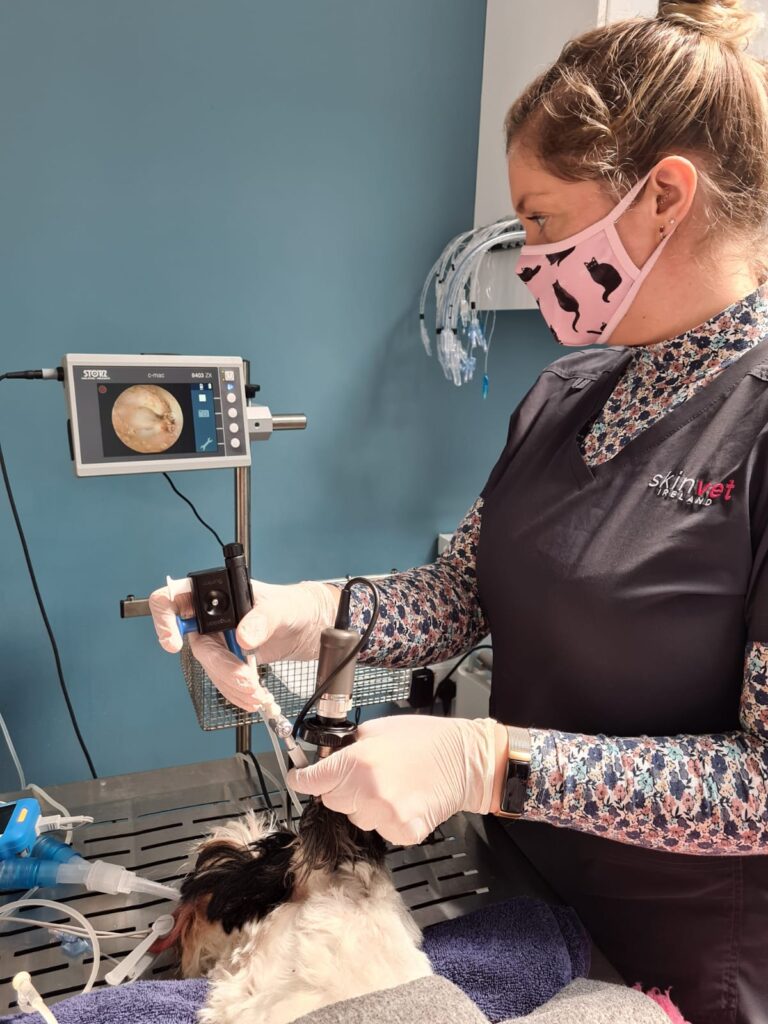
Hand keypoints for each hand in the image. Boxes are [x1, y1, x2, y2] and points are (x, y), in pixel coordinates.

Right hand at [148, 579, 338, 710]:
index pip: (173, 598)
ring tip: (256, 692)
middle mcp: (212, 615)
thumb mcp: (282, 607)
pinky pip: (222, 678)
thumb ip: (263, 618)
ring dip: (231, 684)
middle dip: (220, 666)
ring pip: (210, 666)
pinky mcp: (229, 658)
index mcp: (216, 592)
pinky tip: (252, 697)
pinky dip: (236, 691)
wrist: (309, 626)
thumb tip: (244, 636)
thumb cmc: (295, 604)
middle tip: (245, 680)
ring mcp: (219, 638)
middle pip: (196, 643)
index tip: (173, 643)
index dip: (164, 620)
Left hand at [287, 715, 506, 844]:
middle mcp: (369, 792)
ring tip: (391, 785)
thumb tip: (326, 761)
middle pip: (331, 800)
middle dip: (342, 787)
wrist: (466, 761)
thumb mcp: (378, 729)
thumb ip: (347, 747)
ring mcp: (387, 816)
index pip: (311, 781)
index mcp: (358, 762)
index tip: (299, 778)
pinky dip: (386, 818)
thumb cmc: (426, 740)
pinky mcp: (403, 832)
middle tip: (366, 774)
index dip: (302, 778)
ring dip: (364, 805)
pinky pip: (379, 829)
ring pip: (355, 817)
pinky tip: (403, 800)